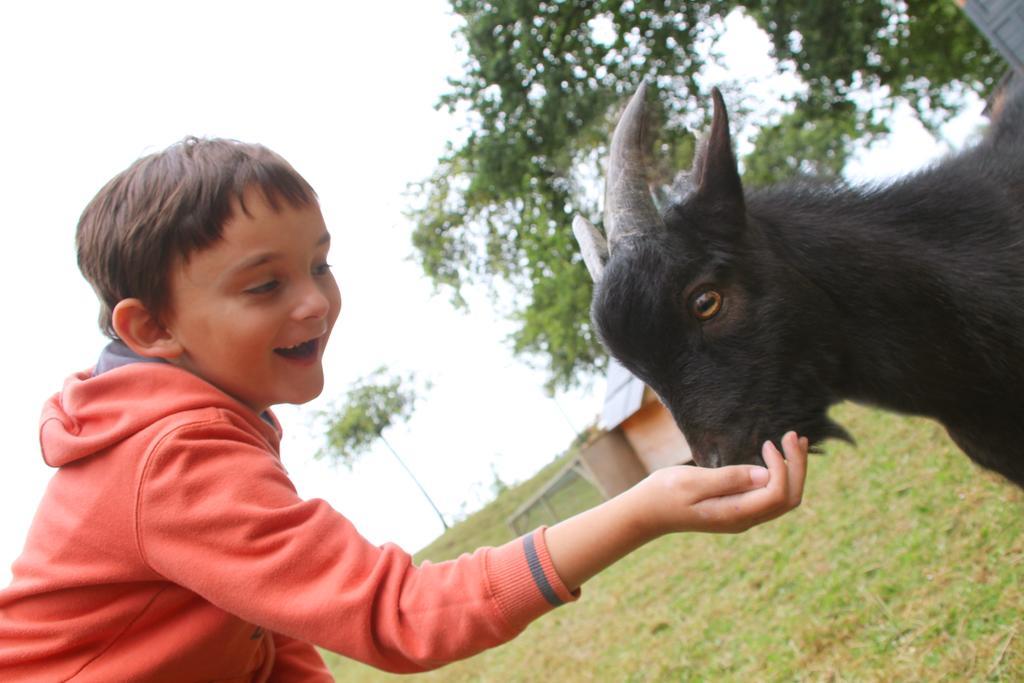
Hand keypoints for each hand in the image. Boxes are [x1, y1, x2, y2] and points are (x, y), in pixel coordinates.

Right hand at [632, 431, 807, 535]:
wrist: (646, 513)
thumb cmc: (665, 493)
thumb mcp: (693, 481)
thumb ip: (729, 478)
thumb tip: (765, 474)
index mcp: (735, 513)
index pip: (777, 493)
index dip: (782, 467)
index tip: (769, 442)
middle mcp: (744, 519)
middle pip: (789, 498)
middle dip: (797, 467)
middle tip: (795, 436)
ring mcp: (742, 516)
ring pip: (783, 499)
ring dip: (793, 471)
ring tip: (793, 442)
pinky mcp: (737, 509)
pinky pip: (770, 496)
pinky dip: (780, 476)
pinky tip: (777, 457)